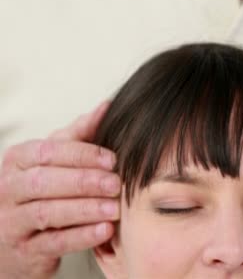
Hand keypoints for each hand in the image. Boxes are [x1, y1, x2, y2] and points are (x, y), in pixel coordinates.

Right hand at [0, 102, 119, 278]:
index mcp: (17, 161)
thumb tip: (106, 107)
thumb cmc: (41, 191)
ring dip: (85, 209)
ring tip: (115, 208)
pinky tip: (105, 231)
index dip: (80, 155)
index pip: (46, 152)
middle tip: (115, 183)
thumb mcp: (54, 160)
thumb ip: (78, 135)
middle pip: (44, 182)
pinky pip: (53, 243)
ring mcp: (12, 222)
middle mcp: (8, 189)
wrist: (14, 239)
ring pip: (47, 213)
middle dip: (83, 181)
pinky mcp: (24, 251)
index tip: (111, 159)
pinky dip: (81, 236)